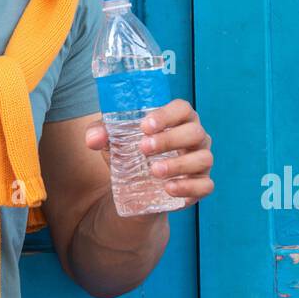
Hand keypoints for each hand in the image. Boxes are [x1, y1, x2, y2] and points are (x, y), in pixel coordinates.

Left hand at [84, 98, 214, 207]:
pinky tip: (168, 189)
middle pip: (195, 132)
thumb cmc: (131, 153)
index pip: (182, 108)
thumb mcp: (113, 141)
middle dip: (169, 139)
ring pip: (203, 158)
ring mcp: (201, 161)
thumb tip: (92, 138)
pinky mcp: (201, 184)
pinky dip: (189, 187)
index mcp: (178, 119)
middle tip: (144, 148)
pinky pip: (205, 185)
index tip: (145, 125)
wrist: (136, 188)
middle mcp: (195, 137)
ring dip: (178, 165)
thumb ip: (102, 133)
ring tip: (154, 171)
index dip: (166, 115)